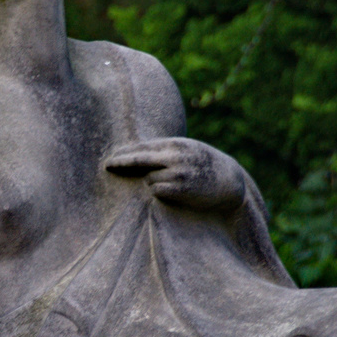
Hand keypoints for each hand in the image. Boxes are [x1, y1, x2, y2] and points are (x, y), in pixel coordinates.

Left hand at [103, 138, 245, 210]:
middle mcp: (174, 156)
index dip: (124, 153)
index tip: (110, 158)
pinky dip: (160, 192)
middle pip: (138, 159)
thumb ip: (165, 150)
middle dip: (121, 163)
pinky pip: (157, 191)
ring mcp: (177, 172)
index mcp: (175, 144)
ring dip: (153, 182)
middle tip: (106, 166)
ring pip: (148, 179)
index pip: (142, 147)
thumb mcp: (186, 149)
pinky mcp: (181, 189)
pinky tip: (174, 192)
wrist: (229, 180)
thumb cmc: (204, 164)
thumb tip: (137, 153)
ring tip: (171, 183)